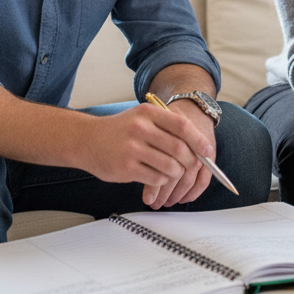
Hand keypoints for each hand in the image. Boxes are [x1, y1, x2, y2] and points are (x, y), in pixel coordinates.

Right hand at [74, 102, 214, 206]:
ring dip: (176, 173)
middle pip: (179, 149)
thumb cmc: (119, 130)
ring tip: (171, 172)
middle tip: (190, 166)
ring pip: (170, 166)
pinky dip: (162, 180)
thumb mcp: (141, 117)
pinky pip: (157, 178)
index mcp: (148, 113)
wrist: (86, 140)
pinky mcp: (126, 167)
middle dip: (190, 161)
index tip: (207, 150)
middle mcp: (141, 128)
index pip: (182, 126)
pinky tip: (156, 176)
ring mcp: (133, 148)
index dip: (198, 140)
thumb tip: (197, 144)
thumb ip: (166, 126)